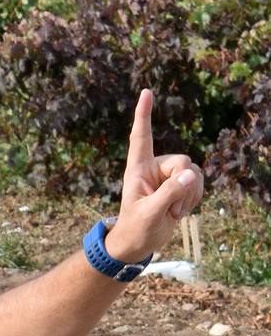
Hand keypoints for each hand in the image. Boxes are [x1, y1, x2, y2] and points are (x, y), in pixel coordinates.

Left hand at [103, 89, 204, 262]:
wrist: (139, 243)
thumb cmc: (136, 228)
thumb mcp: (150, 213)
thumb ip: (169, 193)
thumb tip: (190, 173)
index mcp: (137, 168)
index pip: (141, 136)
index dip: (144, 114)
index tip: (146, 92)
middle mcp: (154, 168)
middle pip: (182, 161)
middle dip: (182, 185)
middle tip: (168, 208)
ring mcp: (168, 177)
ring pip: (195, 172)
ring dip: (189, 195)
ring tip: (171, 211)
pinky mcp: (180, 187)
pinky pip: (199, 183)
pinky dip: (194, 199)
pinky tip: (179, 211)